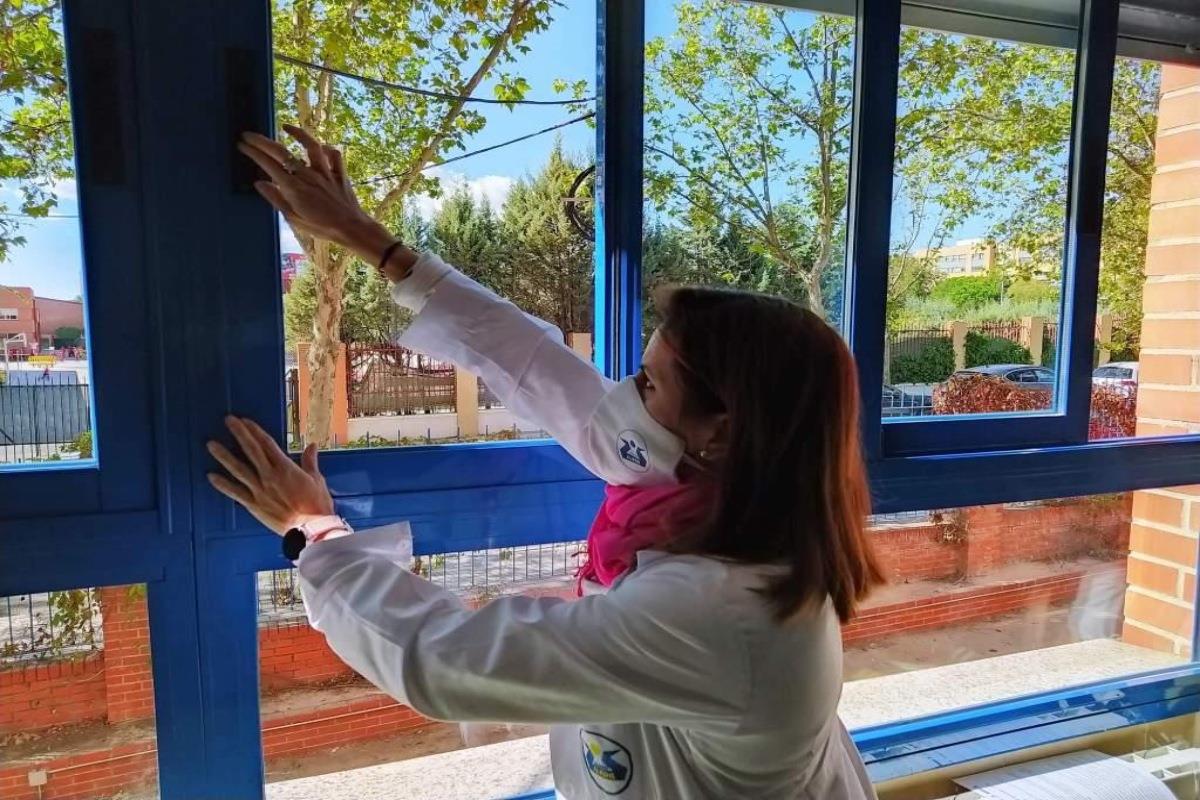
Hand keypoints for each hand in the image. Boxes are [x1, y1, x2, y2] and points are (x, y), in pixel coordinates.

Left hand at [207, 416, 334, 535]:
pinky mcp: (254, 505)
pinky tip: (211, 476)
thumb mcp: (317, 480)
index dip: (255, 430)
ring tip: (211, 444)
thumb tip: (311, 446)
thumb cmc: (316, 505)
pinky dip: (223, 484)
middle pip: (251, 450)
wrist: (311, 528)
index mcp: (285, 467)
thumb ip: (310, 462)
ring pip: (238, 469)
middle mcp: (269, 476)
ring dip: (224, 456)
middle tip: (228, 420)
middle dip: (239, 434)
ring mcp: (259, 490)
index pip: (267, 443)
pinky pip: (235, 492)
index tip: (245, 420)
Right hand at [237, 126, 410, 276]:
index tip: (242, 145)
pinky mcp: (340, 173)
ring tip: (285, 126)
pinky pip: (334, 155)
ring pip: (311, 146)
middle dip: (263, 141)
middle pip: (282, 152)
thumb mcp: (294, 218)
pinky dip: (326, 149)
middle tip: (249, 134)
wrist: (352, 229)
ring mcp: (325, 172)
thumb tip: (259, 183)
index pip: (269, 165)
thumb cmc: (321, 227)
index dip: (254, 153)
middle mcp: (308, 176)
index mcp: (294, 188)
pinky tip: (319, 147)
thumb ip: (276, 199)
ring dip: (298, 134)